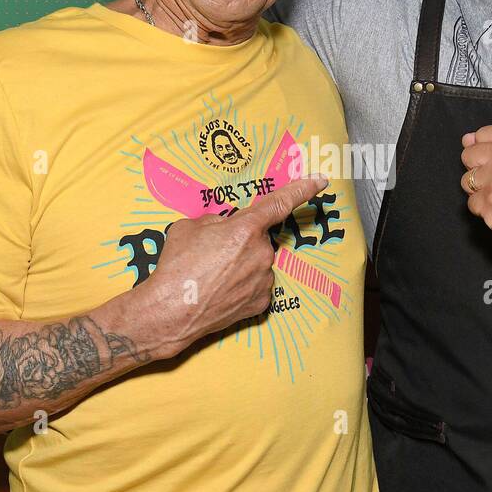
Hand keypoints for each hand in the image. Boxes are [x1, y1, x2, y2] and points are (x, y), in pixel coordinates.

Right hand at [142, 176, 328, 355]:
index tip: (320, 180)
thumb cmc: (176, 266)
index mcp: (245, 228)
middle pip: (257, 239)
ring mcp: (264, 279)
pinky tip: (221, 292)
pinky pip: (256, 285)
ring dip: (240, 265)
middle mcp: (262, 253)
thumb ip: (216, 221)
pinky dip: (242, 286)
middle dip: (239, 242)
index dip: (302, 188)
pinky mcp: (262, 302)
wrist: (171, 311)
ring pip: (257, 263)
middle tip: (212, 255)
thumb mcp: (190, 227)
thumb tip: (224, 227)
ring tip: (211, 277)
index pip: (280, 202)